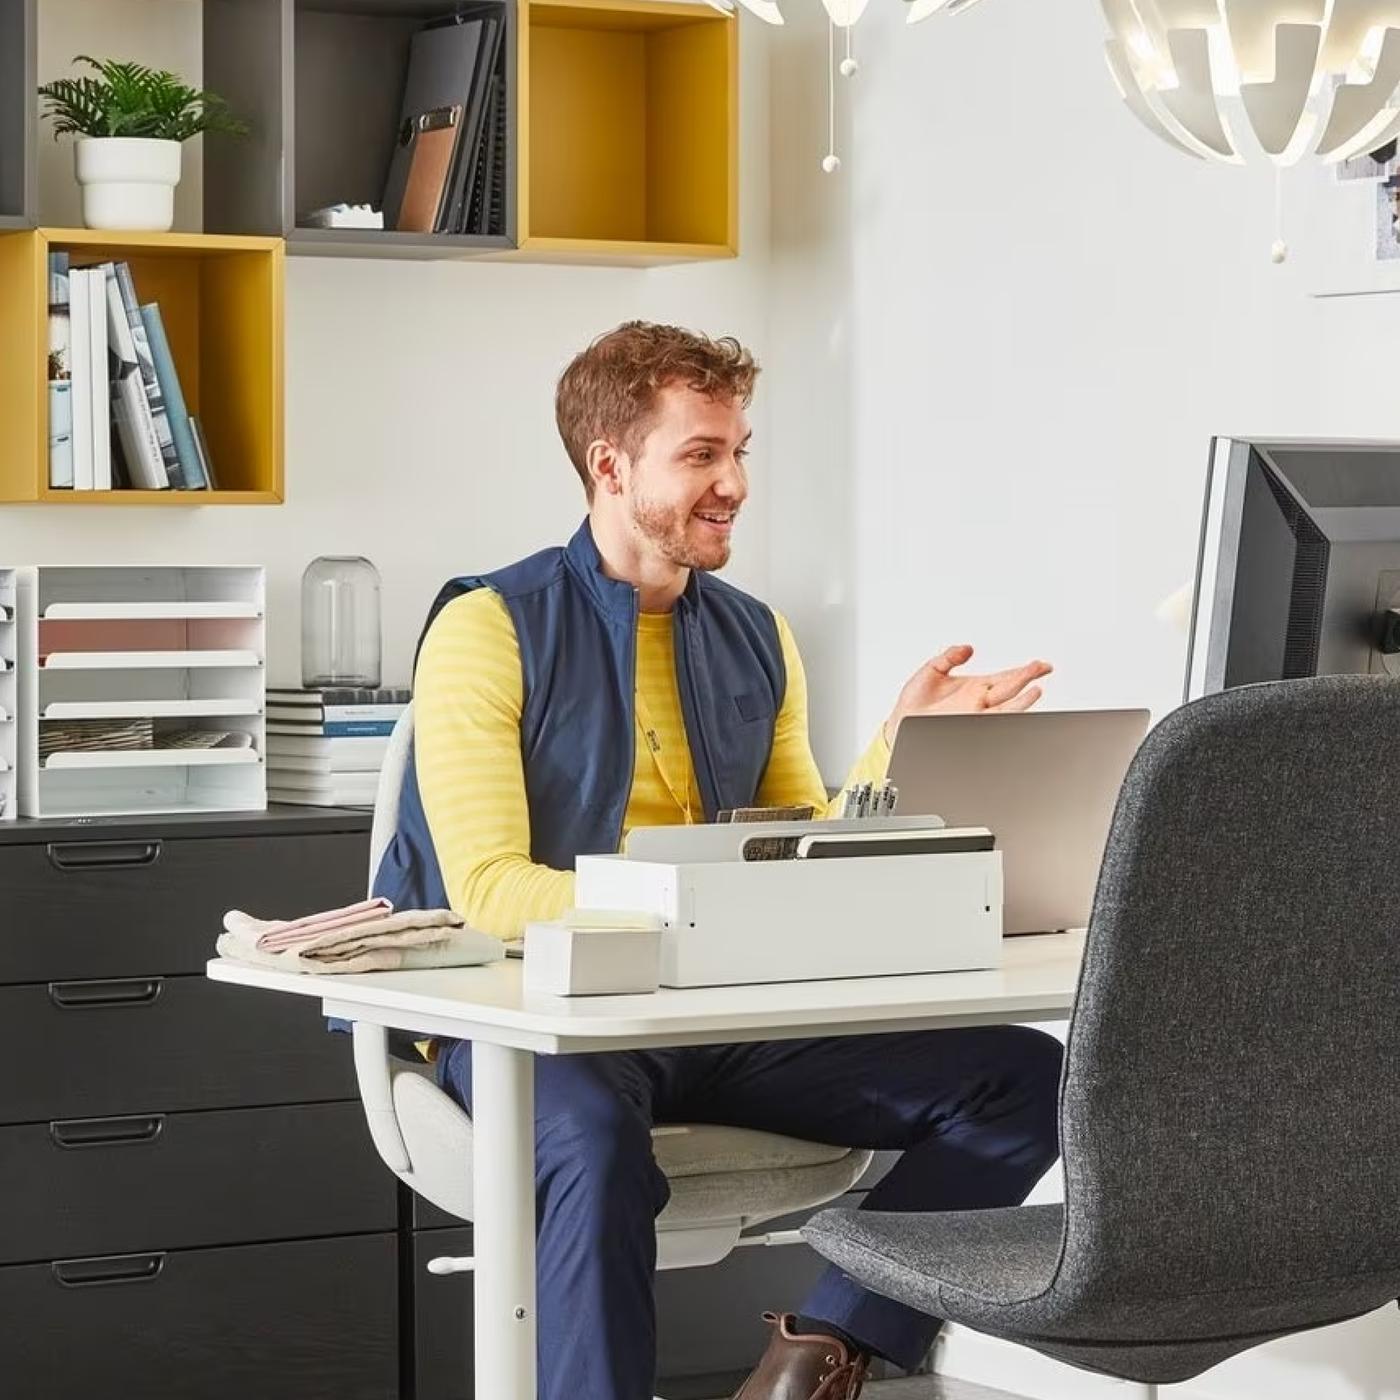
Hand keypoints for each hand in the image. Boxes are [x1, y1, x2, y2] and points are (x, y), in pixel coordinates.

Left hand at [884, 645, 1052, 743]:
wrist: (901, 725)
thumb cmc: (914, 703)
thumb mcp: (931, 670)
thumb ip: (949, 656)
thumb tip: (968, 648)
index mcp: (974, 687)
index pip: (1005, 677)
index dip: (1023, 671)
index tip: (1040, 664)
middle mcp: (979, 702)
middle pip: (1010, 688)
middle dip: (1027, 678)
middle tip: (1044, 668)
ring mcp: (976, 715)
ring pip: (1006, 707)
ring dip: (1022, 699)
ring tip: (1036, 689)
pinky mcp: (969, 727)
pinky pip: (993, 721)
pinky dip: (1006, 715)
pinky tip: (1016, 709)